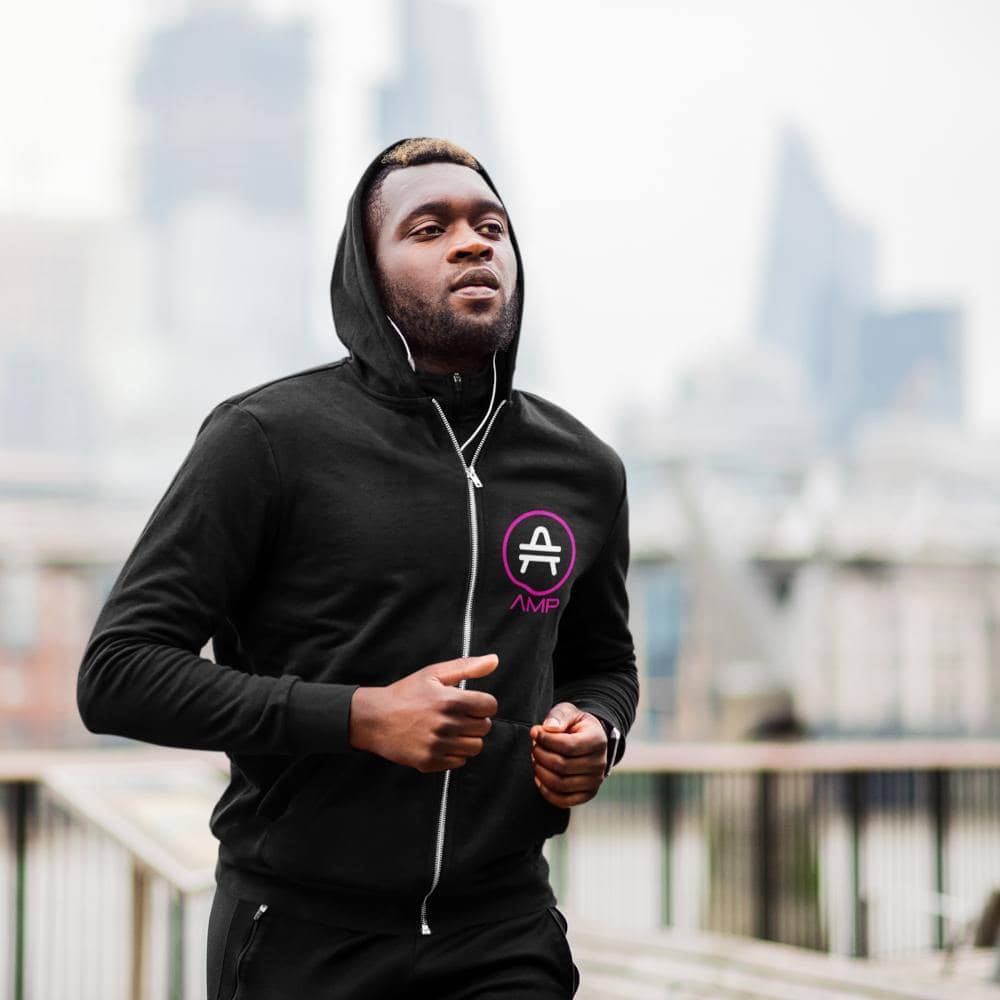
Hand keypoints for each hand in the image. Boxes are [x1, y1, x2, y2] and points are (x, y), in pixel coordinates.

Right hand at [350, 654, 497, 772]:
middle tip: (458, 716)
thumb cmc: (405, 693)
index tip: (470, 704)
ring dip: (467, 738)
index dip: (483, 703)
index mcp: (450, 701)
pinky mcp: (429, 762)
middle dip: (475, 720)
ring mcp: (438, 745)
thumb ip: (466, 667)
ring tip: (450, 729)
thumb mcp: (433, 674)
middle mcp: (446, 725)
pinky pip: (459, 762)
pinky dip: (454, 753)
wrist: (374, 719)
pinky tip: (441, 742)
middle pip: (484, 727)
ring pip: (475, 747)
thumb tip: (494, 660)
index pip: (490, 706)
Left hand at [529, 702, 606, 806]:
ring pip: (561, 784)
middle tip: (534, 746)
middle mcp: (600, 764)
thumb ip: (559, 716)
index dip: (546, 740)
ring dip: (541, 772)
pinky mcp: (587, 794)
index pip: (568, 746)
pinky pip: (564, 801)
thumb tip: (549, 728)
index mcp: (598, 741)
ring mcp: (595, 781)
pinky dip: (546, 791)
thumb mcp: (569, 712)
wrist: (589, 740)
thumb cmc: (575, 725)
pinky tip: (539, 777)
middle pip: (562, 766)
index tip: (534, 732)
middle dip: (541, 755)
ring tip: (536, 759)